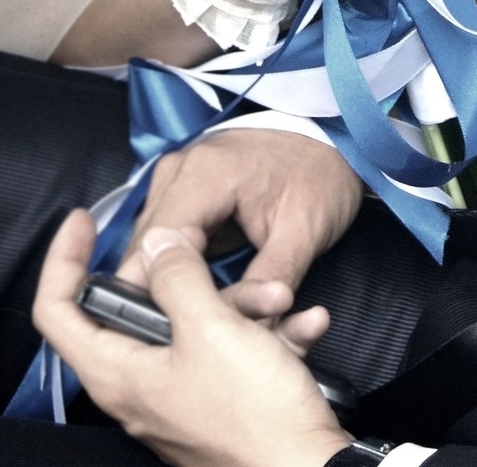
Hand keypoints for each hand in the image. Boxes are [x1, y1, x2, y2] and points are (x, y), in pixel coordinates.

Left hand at [36, 211, 345, 466]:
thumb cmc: (253, 412)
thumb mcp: (213, 328)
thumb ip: (178, 276)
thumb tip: (155, 242)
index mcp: (119, 372)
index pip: (57, 312)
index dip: (63, 259)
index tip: (82, 220)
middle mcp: (140, 386)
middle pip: (140, 309)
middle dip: (189, 274)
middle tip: (217, 253)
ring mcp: (179, 393)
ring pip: (197, 324)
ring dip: (243, 303)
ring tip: (281, 300)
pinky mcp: (217, 399)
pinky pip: (232, 349)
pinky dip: (265, 333)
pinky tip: (303, 325)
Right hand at [119, 129, 363, 321]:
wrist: (331, 137)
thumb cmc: (320, 177)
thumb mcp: (306, 231)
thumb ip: (271, 277)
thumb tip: (245, 327)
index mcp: (205, 174)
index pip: (156, 246)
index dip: (155, 296)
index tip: (167, 337)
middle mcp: (178, 171)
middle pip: (144, 250)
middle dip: (159, 296)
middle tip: (181, 339)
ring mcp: (175, 178)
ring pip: (148, 248)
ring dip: (164, 284)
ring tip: (190, 320)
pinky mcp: (181, 190)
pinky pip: (163, 239)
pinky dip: (173, 269)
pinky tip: (192, 297)